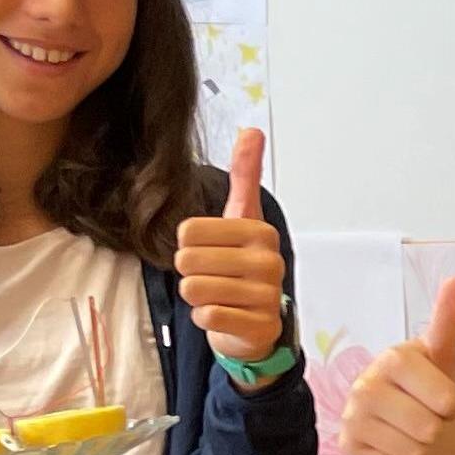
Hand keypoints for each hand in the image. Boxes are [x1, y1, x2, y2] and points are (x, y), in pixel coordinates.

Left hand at [174, 129, 287, 362]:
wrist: (258, 321)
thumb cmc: (243, 265)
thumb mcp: (244, 217)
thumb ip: (246, 174)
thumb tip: (252, 129)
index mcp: (260, 231)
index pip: (188, 231)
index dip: (189, 244)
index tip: (212, 250)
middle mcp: (268, 261)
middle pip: (187, 261)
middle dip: (191, 272)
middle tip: (213, 275)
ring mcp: (266, 295)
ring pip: (193, 289)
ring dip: (197, 296)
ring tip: (218, 294)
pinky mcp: (258, 325)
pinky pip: (207, 316)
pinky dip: (207, 318)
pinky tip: (224, 314)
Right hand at [337, 278, 454, 454]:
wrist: (421, 410)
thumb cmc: (436, 379)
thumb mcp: (448, 355)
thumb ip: (451, 320)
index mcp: (393, 358)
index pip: (443, 399)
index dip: (453, 404)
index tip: (449, 397)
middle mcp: (365, 385)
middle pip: (427, 429)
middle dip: (439, 426)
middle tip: (430, 412)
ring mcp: (352, 416)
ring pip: (412, 452)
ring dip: (423, 446)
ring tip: (415, 425)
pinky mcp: (348, 445)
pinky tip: (397, 442)